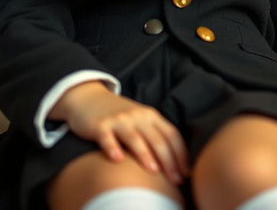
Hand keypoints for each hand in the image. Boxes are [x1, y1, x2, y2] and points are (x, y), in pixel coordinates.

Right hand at [49, 81, 188, 184]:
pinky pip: (107, 138)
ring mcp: (119, 120)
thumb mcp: (141, 119)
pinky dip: (112, 148)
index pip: (171, 134)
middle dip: (169, 160)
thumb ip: (155, 134)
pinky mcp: (100, 126)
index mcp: (151, 115)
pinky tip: (117, 160)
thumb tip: (174, 163)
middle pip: (157, 139)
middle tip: (175, 180)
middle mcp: (137, 116)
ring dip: (145, 155)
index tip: (186, 173)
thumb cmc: (119, 115)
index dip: (181, 154)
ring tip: (154, 171)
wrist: (90, 97)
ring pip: (135, 138)